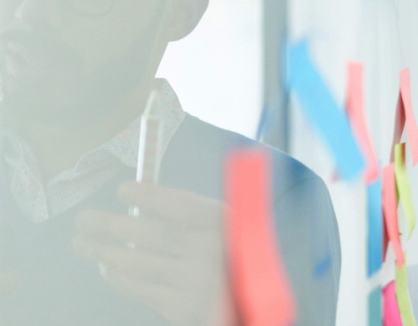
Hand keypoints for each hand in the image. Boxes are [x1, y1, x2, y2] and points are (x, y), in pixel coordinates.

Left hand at [72, 182, 233, 325]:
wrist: (252, 298)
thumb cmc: (235, 258)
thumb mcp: (229, 228)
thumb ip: (194, 217)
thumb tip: (142, 205)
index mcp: (227, 226)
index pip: (183, 206)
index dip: (150, 197)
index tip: (123, 190)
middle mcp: (213, 253)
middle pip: (153, 234)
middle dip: (111, 226)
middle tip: (84, 220)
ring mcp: (197, 283)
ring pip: (140, 263)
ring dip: (105, 252)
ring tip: (83, 244)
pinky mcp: (184, 308)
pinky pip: (142, 289)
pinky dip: (119, 278)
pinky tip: (108, 269)